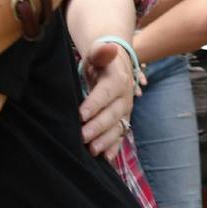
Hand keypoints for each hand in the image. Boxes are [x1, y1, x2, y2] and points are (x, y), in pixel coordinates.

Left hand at [78, 39, 136, 159]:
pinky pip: (120, 136)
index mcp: (118, 80)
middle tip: (82, 137)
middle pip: (112, 114)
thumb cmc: (100, 59)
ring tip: (92, 151)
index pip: (106, 93)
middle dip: (98, 127)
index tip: (81, 115)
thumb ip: (101, 52)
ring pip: (117, 127)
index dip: (94, 104)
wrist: (116, 65)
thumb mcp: (98, 51)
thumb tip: (108, 48)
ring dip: (105, 141)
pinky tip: (106, 159)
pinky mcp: (123, 120)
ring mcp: (125, 111)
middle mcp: (125, 97)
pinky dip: (114, 148)